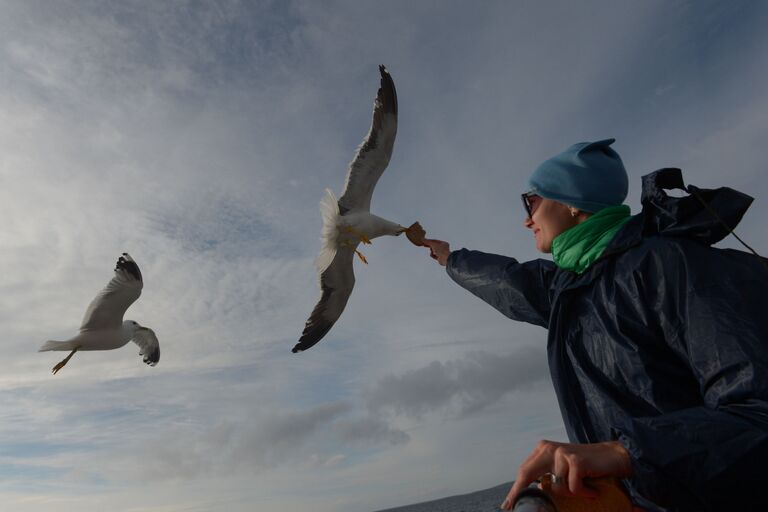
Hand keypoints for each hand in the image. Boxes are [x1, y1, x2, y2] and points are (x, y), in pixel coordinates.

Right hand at [421, 238, 449, 265]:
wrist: (445, 259)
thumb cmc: (442, 251)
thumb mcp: (433, 244)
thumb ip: (428, 242)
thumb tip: (422, 239)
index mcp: (443, 243)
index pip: (435, 241)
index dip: (429, 240)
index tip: (424, 241)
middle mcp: (443, 248)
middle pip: (434, 246)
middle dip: (429, 246)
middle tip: (424, 245)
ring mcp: (441, 253)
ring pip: (434, 251)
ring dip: (432, 251)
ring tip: (432, 251)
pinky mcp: (439, 258)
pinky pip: (434, 256)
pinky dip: (433, 255)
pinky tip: (434, 255)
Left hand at [500, 440, 632, 509]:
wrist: (614, 456)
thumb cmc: (587, 466)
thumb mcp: (562, 468)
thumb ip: (547, 474)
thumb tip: (532, 492)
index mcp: (542, 449)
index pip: (524, 471)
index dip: (515, 490)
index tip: (507, 505)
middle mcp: (548, 448)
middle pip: (526, 474)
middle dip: (522, 494)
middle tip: (520, 509)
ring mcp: (561, 453)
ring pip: (555, 487)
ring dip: (571, 495)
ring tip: (585, 490)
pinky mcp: (575, 460)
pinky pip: (572, 488)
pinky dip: (584, 493)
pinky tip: (592, 489)